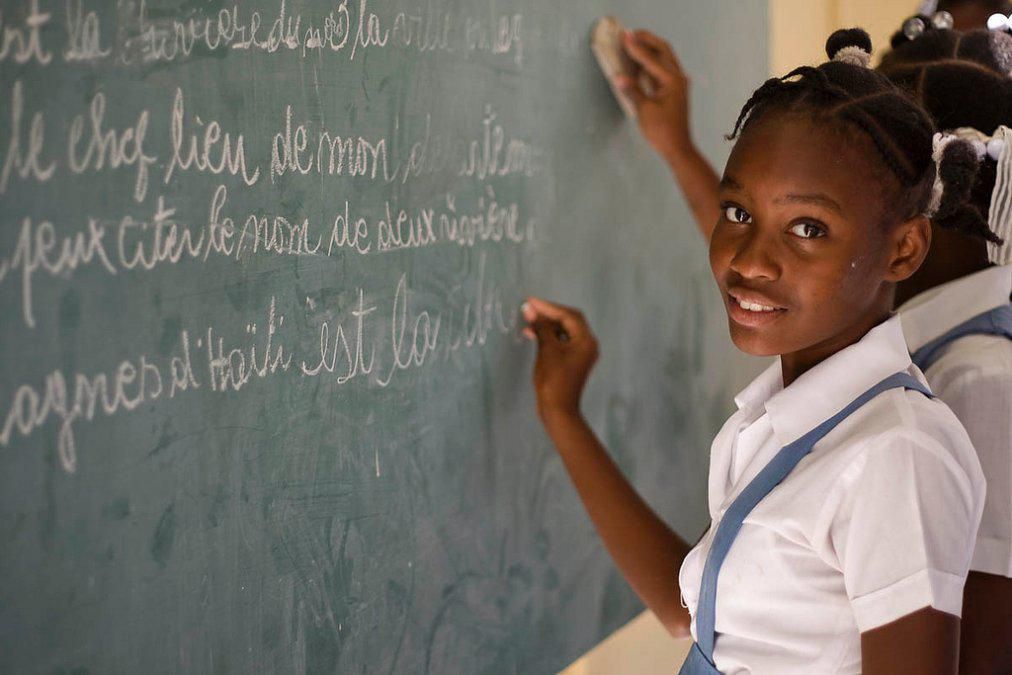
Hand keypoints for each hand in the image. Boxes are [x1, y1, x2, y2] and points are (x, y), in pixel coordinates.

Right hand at [522, 297, 598, 419]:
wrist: (558, 410)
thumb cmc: (554, 380)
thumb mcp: (547, 350)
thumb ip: (540, 327)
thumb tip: (530, 308)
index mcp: (586, 340)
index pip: (568, 316)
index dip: (549, 307)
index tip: (530, 302)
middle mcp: (588, 344)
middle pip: (569, 320)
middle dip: (549, 313)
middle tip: (530, 308)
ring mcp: (581, 353)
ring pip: (564, 330)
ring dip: (547, 324)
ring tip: (528, 322)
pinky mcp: (573, 360)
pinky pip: (562, 341)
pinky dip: (549, 336)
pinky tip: (533, 334)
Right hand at [617, 30, 691, 161]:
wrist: (677, 148)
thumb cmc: (662, 131)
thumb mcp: (644, 110)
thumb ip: (633, 91)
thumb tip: (619, 77)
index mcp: (672, 80)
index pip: (651, 59)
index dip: (636, 48)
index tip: (624, 37)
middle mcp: (678, 78)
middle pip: (663, 50)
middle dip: (647, 40)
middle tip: (630, 34)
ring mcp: (677, 84)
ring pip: (663, 59)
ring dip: (649, 50)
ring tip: (633, 43)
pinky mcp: (672, 91)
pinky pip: (661, 70)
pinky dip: (650, 63)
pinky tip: (639, 62)